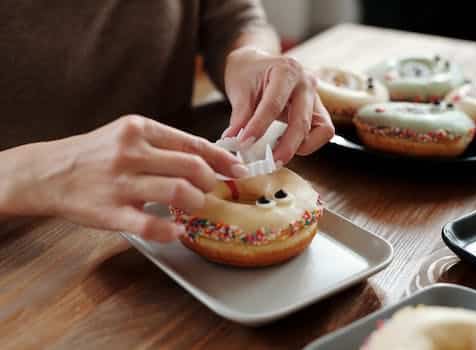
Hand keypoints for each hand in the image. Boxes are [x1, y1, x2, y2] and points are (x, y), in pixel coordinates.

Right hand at [1, 115, 247, 241]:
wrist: (49, 172)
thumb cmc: (95, 154)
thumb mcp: (127, 135)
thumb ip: (163, 144)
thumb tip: (206, 157)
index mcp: (139, 129)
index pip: (192, 143)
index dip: (222, 159)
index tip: (238, 169)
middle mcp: (131, 152)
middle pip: (191, 167)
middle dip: (212, 182)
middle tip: (213, 191)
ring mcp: (121, 182)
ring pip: (177, 192)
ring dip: (197, 203)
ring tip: (197, 208)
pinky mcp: (110, 211)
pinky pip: (149, 224)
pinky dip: (170, 229)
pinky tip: (178, 230)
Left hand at [223, 47, 333, 163]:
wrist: (256, 64)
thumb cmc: (248, 74)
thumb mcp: (239, 90)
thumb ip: (239, 117)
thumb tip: (234, 143)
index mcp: (286, 70)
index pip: (273, 105)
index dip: (258, 127)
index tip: (243, 144)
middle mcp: (306, 82)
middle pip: (302, 121)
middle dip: (287, 146)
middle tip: (270, 163)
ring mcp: (316, 97)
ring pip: (321, 129)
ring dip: (301, 146)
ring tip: (278, 156)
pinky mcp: (318, 110)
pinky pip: (323, 132)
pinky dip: (308, 143)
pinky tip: (287, 146)